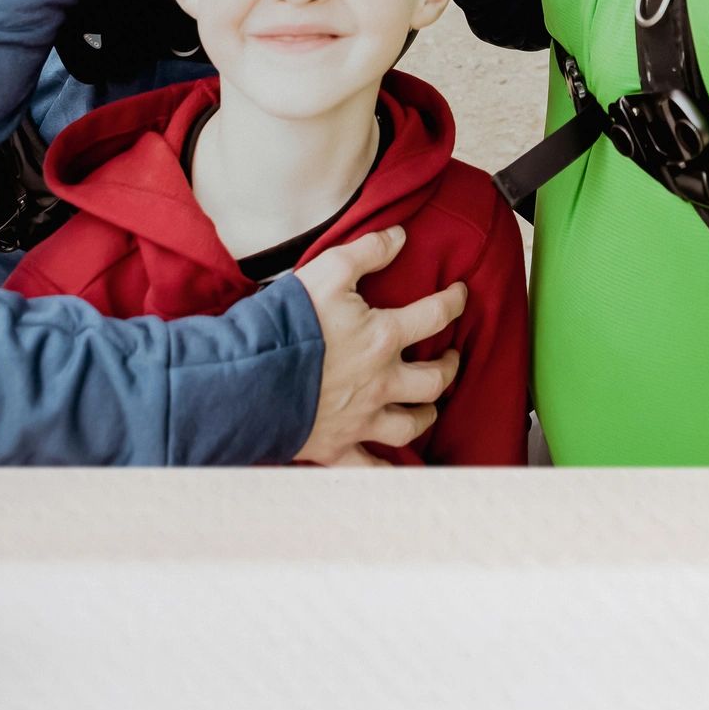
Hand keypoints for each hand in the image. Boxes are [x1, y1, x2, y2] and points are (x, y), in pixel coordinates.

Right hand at [293, 226, 464, 464]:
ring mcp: (361, 420)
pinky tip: (396, 471)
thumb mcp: (328, 270)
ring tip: (429, 404)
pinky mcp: (336, 447)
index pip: (435, 316)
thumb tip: (400, 237)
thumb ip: (368, 251)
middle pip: (433, 380)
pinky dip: (386, 471)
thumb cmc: (288, 322)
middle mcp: (381, 383)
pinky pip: (370, 469)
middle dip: (449, 366)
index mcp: (383, 338)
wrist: (247, 377)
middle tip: (451, 356)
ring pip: (411, 425)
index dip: (454, 302)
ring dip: (426, 414)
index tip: (461, 294)